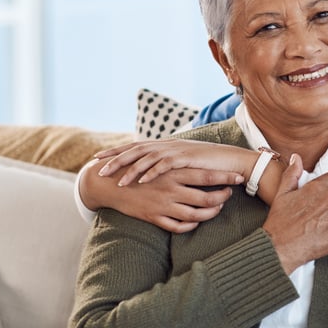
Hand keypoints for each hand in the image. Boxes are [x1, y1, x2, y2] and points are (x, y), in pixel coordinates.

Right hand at [81, 162, 242, 232]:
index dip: (226, 177)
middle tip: (229, 195)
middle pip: (206, 197)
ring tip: (217, 208)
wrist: (111, 183)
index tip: (239, 178)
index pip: (207, 175)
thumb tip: (197, 156)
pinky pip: (178, 226)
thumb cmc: (139, 169)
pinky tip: (197, 220)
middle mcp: (171, 188)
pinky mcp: (154, 217)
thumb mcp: (159, 160)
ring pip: (196, 214)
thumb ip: (178, 161)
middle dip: (222, 197)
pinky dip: (191, 224)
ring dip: (211, 213)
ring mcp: (163, 205)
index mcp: (174, 171)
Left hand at [94, 139, 254, 185]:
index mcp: (163, 145)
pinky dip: (151, 173)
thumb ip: (166, 162)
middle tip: (98, 169)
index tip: (98, 158)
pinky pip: (164, 165)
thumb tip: (151, 168)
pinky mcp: (184, 158)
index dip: (116, 152)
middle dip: (115, 159)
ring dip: (131, 170)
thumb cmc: (206, 164)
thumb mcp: (182, 162)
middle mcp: (166, 145)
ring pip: (146, 158)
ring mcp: (175, 150)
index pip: (134, 146)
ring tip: (117, 181)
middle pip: (134, 150)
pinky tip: (140, 182)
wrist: (228, 160)